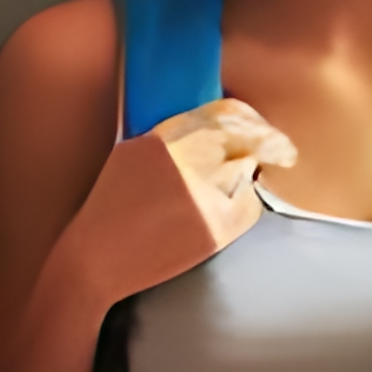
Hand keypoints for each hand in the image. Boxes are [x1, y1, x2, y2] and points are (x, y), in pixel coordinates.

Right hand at [56, 98, 293, 315]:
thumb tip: (211, 124)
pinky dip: (244, 206)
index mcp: (167, 139)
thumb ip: (170, 136)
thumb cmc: (112, 207)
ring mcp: (205, 195)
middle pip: (248, 141)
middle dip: (264, 145)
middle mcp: (188, 162)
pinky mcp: (216, 227)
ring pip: (250, 173)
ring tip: (230, 188)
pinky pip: (250, 206)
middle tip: (273, 152)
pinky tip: (223, 212)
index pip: (227, 113)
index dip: (249, 118)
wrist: (99, 257)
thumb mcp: (131, 154)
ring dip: (247, 178)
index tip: (256, 126)